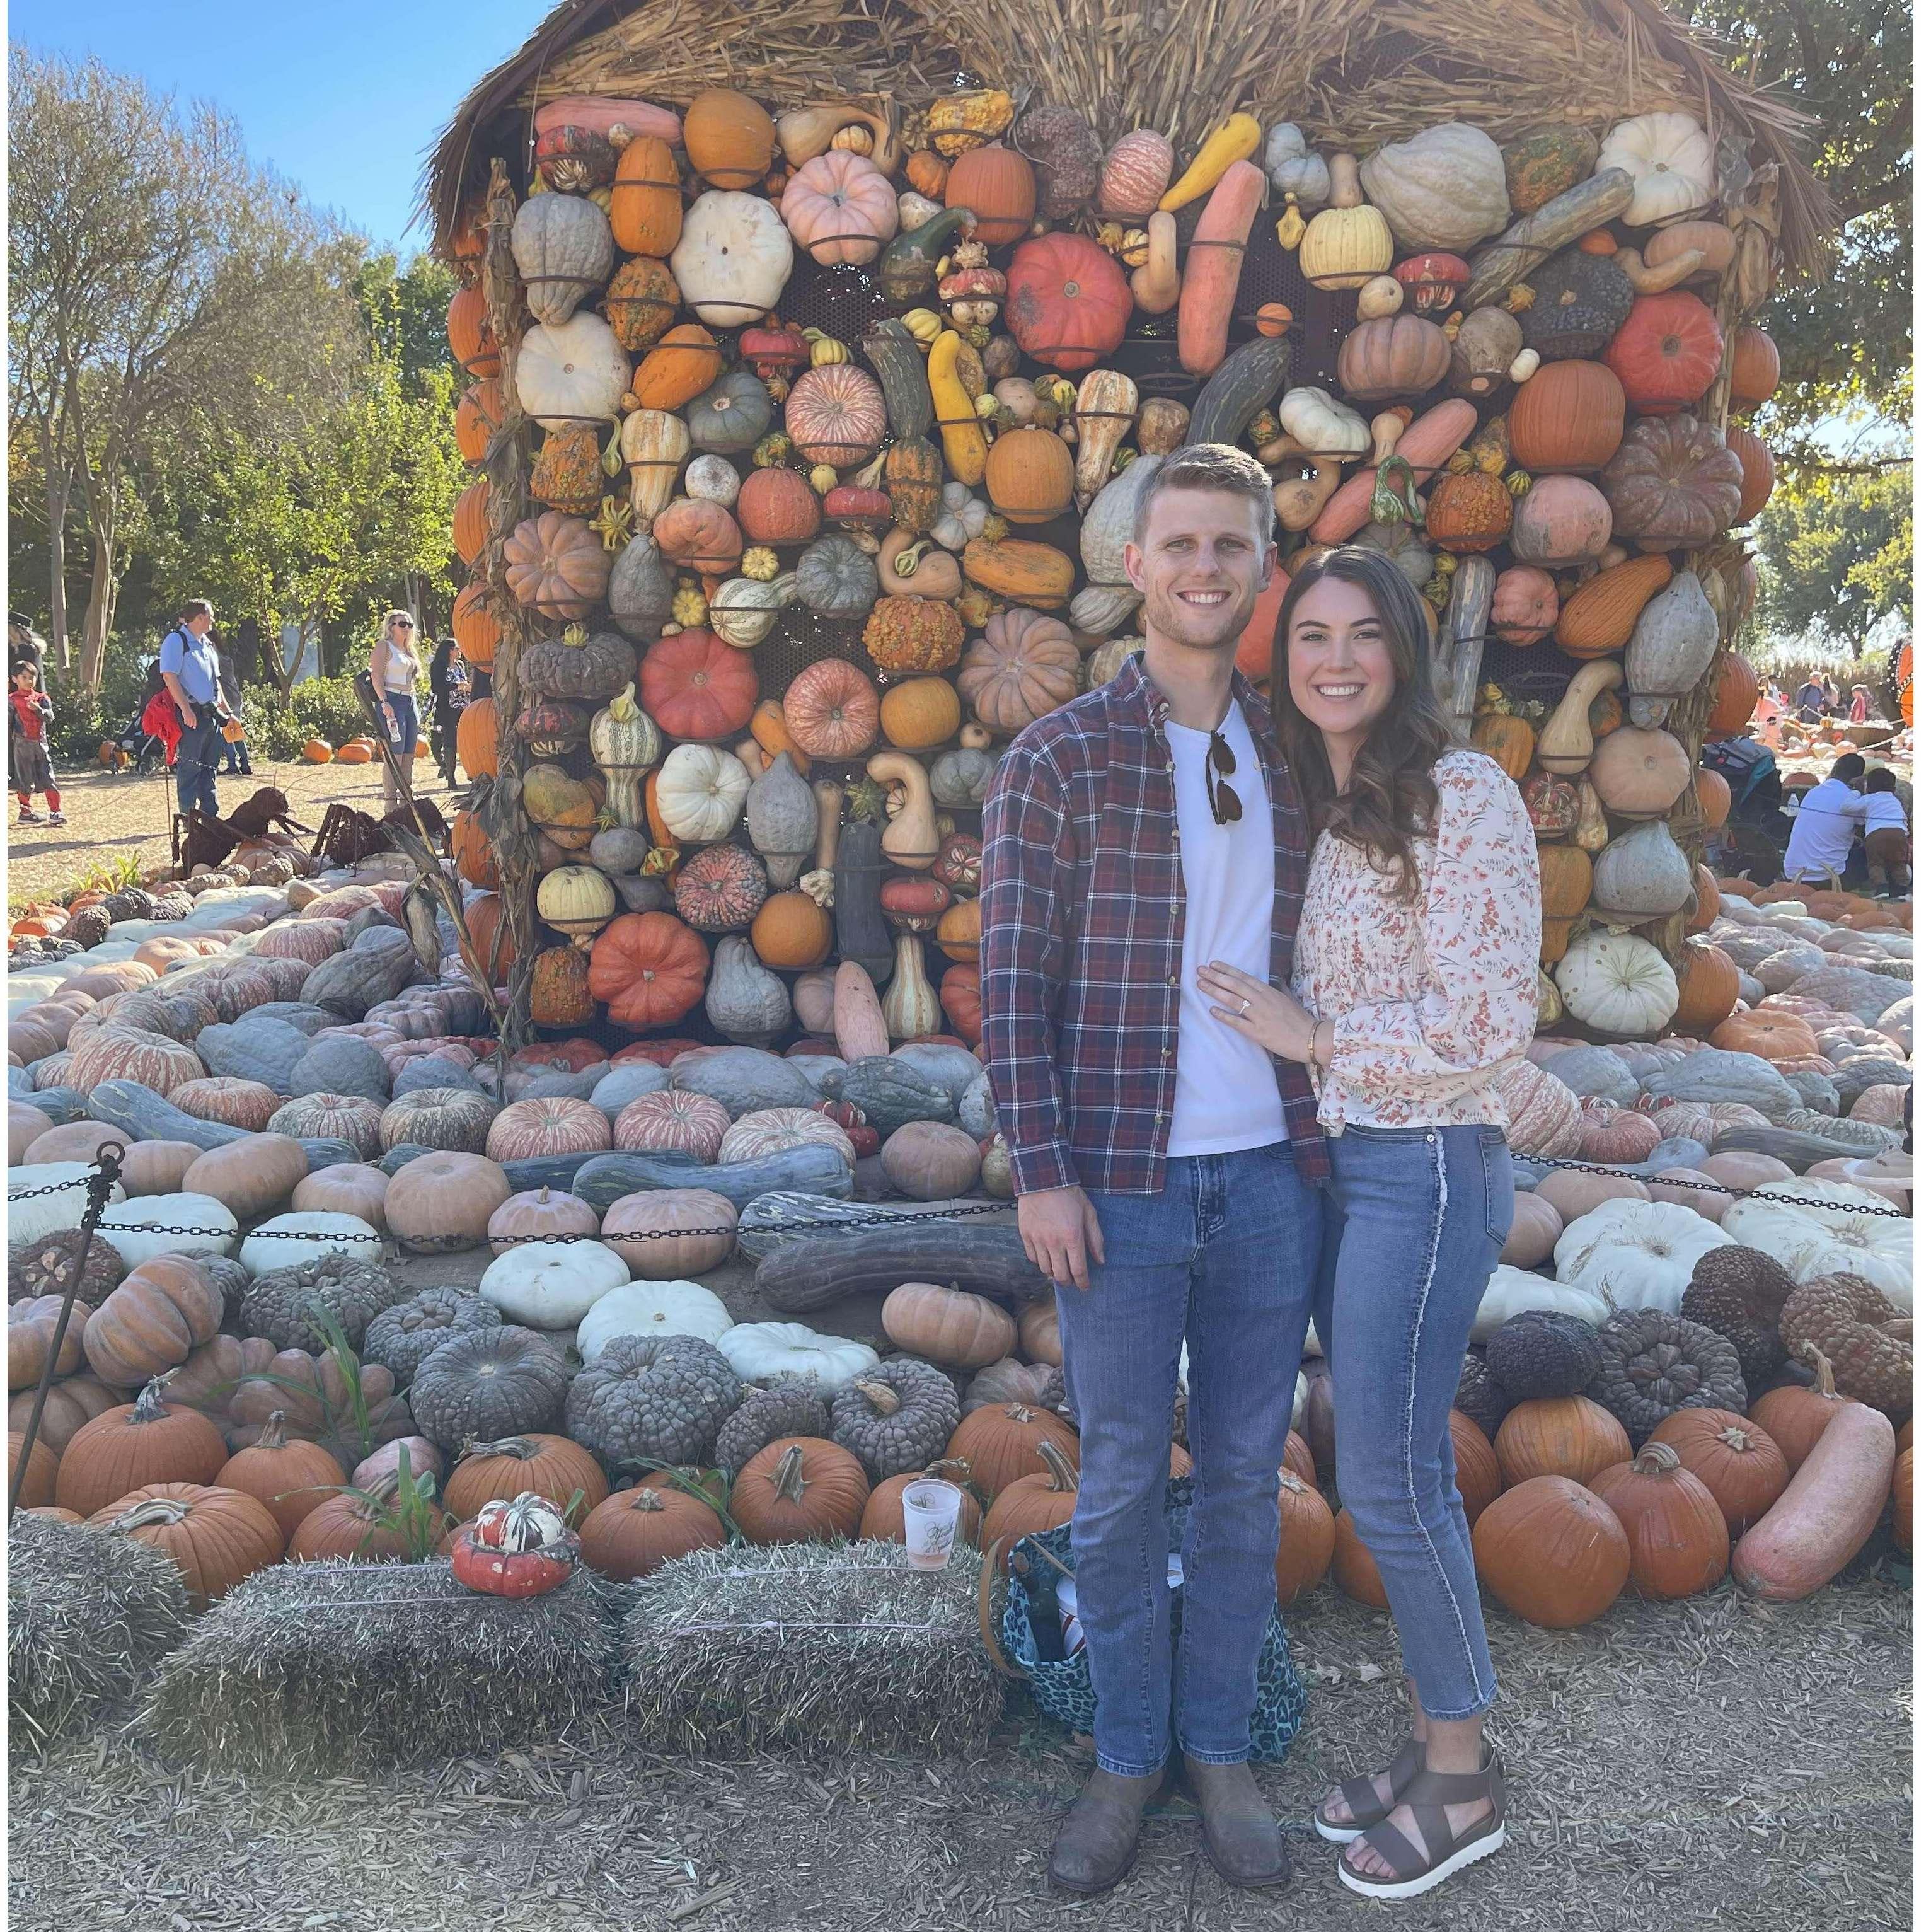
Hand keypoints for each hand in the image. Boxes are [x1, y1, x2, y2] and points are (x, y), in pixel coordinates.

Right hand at [179, 703, 197, 729]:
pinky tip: (185, 723)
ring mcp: (188, 717)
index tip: (194, 727)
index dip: (195, 725)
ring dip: (188, 724)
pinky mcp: (185, 717)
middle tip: (190, 726)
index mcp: (194, 716)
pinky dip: (185, 722)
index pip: (195, 721)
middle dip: (191, 725)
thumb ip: (192, 718)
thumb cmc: (189, 712)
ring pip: (188, 722)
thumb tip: (193, 722)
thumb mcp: (192, 715)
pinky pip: (185, 721)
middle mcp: (191, 717)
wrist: (186, 708)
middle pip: (191, 722)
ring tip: (188, 724)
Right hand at [1017, 1184, 1104, 1291]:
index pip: (1078, 1270)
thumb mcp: (1089, 1214)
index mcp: (1072, 1237)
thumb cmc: (1070, 1195)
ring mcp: (1037, 1239)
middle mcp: (1054, 1242)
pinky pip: (1032, 1257)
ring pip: (1045, 1269)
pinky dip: (1040, 1261)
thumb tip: (1100, 1261)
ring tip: (1059, 1269)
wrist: (1043, 1179)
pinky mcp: (1025, 1235)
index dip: (1083, 1282)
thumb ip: (1096, 1239)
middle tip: (1072, 1281)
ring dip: (1053, 1273)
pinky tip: (1046, 1256)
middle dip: (1068, 1282)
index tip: (1085, 1287)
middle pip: (1060, 1275)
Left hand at [1197, 960, 1317, 1062]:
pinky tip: (1212, 1010)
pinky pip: (1237, 1022)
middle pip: (1235, 985)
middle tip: (1200, 970)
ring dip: (1215, 991)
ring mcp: (1259, 1016)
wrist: (1310, 1039)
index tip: (1213, 964)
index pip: (1244, 977)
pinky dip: (1224, 1015)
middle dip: (1216, 976)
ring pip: (1233, 1000)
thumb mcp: (1289, 998)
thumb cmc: (1300, 1019)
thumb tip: (1275, 980)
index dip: (1227, 970)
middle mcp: (1262, 1000)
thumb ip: (1279, 988)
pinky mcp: (1257, 1032)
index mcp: (1269, 991)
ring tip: (1200, 984)